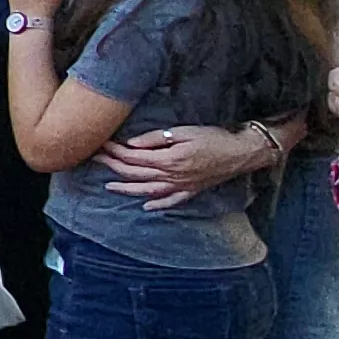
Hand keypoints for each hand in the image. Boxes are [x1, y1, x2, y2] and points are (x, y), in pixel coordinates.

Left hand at [98, 123, 272, 208]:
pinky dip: (157, 204)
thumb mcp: (184, 132)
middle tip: (96, 159)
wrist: (242, 153)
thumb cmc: (214, 138)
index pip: (133, 158)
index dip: (115, 151)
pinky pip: (171, 201)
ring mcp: (181, 187)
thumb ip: (155, 139)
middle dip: (113, 167)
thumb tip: (131, 144)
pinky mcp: (191, 191)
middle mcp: (171, 177)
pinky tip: (146, 206)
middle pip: (135, 174)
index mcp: (168, 160)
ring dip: (127, 189)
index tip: (101, 144)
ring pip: (147, 191)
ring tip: (109, 187)